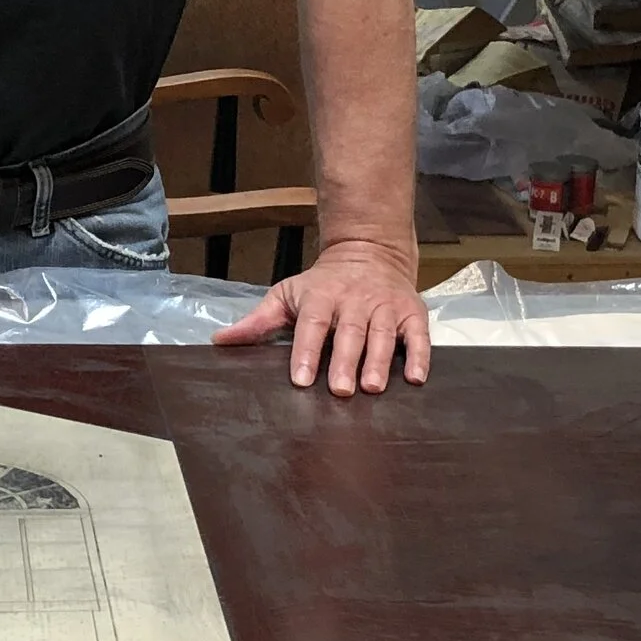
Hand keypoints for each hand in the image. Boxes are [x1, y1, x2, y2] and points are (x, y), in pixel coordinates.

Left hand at [211, 239, 431, 397]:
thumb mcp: (288, 294)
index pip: (311, 324)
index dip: (306, 351)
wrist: (370, 249)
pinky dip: (420, 355)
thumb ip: (258, 321)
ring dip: (379, 361)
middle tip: (341, 391)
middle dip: (344, 361)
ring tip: (373, 387)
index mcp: (321, 296)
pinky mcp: (412, 312)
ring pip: (383, 334)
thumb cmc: (323, 283)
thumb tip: (220, 341)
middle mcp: (354, 300)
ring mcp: (385, 306)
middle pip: (349, 332)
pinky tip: (416, 378)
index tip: (300, 379)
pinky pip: (418, 335)